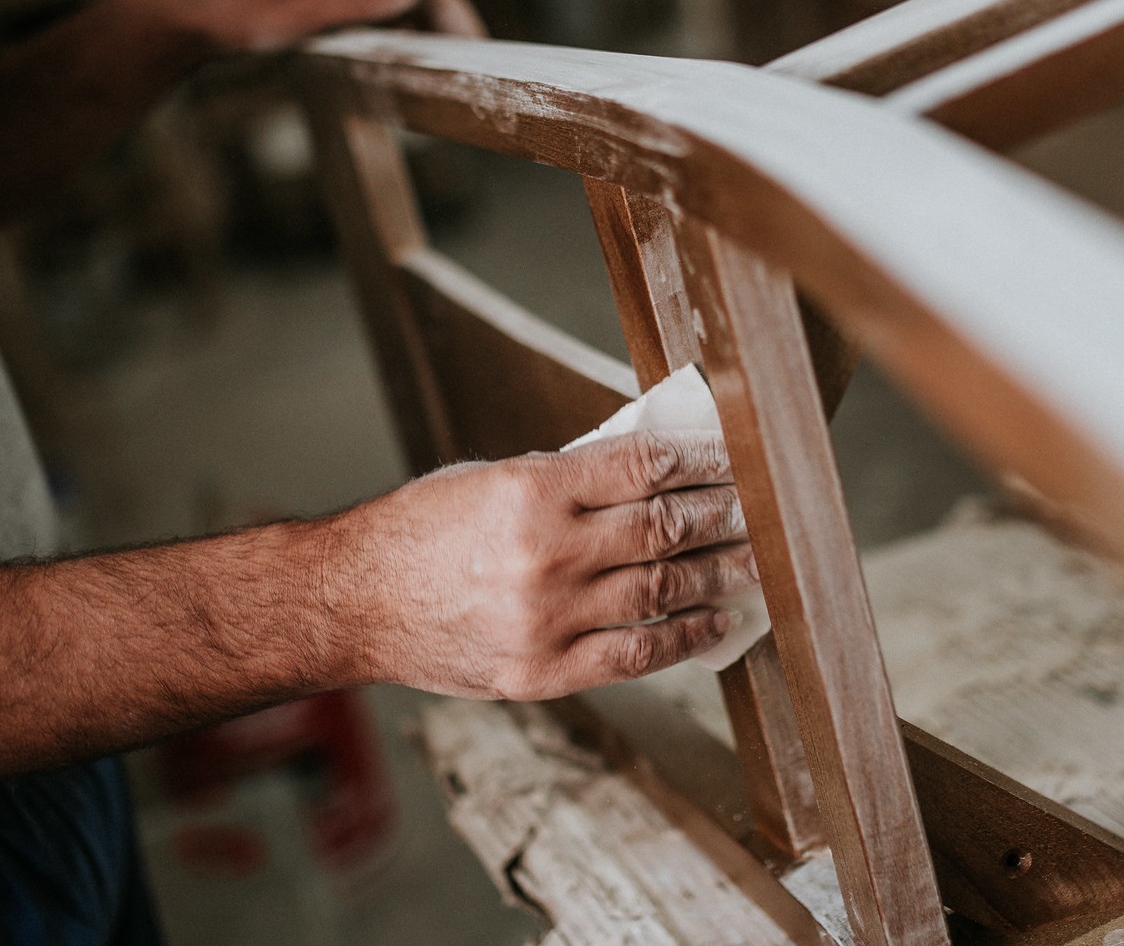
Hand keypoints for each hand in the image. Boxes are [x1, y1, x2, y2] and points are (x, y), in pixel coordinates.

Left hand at [136, 0, 485, 55]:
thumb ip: (361, 0)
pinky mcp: (318, 2)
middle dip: (449, 24)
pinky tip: (395, 61)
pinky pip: (374, 15)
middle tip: (471, 64)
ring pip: (396, 3)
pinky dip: (397, 36)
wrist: (182, 21)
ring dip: (425, 31)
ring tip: (443, 67)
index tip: (479, 51)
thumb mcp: (302, 14)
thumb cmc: (236, 17)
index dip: (458, 15)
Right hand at [346, 431, 753, 699]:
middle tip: (763, 507)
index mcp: (532, 491)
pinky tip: (714, 622)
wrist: (354, 603)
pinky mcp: (544, 671)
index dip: (702, 459)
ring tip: (756, 561)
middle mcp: (546, 553)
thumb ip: (569, 478)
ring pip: (661, 589)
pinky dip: (684, 637)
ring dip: (720, 573)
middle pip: (664, 526)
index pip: (644, 466)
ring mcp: (548, 618)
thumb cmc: (420, 530)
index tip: (734, 458)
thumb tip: (648, 471)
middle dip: (724, 514)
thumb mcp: (491, 477)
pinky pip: (637, 655)